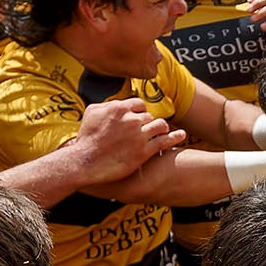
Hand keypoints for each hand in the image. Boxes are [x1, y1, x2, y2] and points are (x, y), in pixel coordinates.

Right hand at [71, 99, 185, 184]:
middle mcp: (131, 119)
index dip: (140, 112)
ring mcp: (139, 135)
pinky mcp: (144, 151)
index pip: (139, 104)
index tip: (139, 118)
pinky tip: (181, 136)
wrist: (85, 162)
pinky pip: (165, 141)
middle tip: (148, 130)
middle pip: (149, 116)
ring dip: (162, 128)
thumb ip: (106, 105)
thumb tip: (114, 103)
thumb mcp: (91, 113)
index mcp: (120, 108)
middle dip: (148, 122)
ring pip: (160, 125)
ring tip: (164, 132)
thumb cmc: (85, 139)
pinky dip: (175, 137)